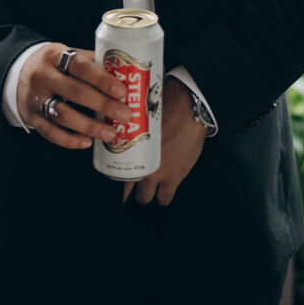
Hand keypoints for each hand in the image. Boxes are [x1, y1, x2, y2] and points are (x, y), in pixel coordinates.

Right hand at [17, 43, 133, 149]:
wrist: (16, 73)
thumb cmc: (53, 65)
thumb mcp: (67, 54)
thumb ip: (91, 63)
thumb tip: (125, 75)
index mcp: (54, 55)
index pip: (79, 65)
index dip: (101, 78)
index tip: (121, 90)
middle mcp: (42, 76)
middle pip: (75, 92)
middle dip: (103, 105)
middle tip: (125, 115)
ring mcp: (35, 98)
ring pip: (63, 115)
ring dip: (90, 127)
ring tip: (111, 133)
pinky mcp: (31, 117)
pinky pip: (51, 133)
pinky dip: (70, 140)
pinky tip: (87, 142)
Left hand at [123, 79, 205, 205]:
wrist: (188, 109)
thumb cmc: (164, 106)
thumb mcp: (141, 118)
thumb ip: (132, 131)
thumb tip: (125, 130)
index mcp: (129, 151)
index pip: (115, 173)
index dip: (115, 178)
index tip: (116, 179)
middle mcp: (140, 165)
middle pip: (127, 190)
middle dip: (130, 188)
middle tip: (133, 183)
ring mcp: (157, 174)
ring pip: (145, 198)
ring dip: (146, 193)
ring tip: (148, 188)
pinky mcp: (174, 178)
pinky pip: (165, 199)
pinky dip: (163, 197)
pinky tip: (163, 192)